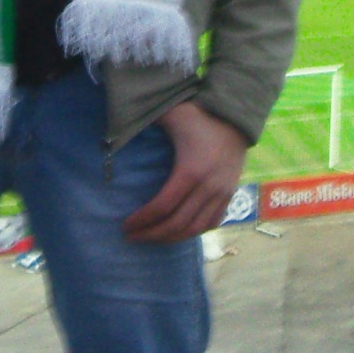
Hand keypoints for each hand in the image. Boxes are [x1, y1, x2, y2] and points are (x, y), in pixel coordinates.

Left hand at [122, 101, 249, 244]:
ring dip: (172, 238)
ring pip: (195, 229)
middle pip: (177, 224)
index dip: (142, 220)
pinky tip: (178, 232)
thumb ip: (144, 118)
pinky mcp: (230, 195)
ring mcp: (221, 193)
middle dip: (152, 234)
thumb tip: (117, 125)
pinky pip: (213, 223)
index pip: (162, 207)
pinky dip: (194, 232)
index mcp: (190, 171)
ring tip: (152, 237)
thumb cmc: (199, 115)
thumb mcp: (171, 114)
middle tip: (133, 237)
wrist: (236, 117)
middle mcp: (208, 187)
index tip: (125, 226)